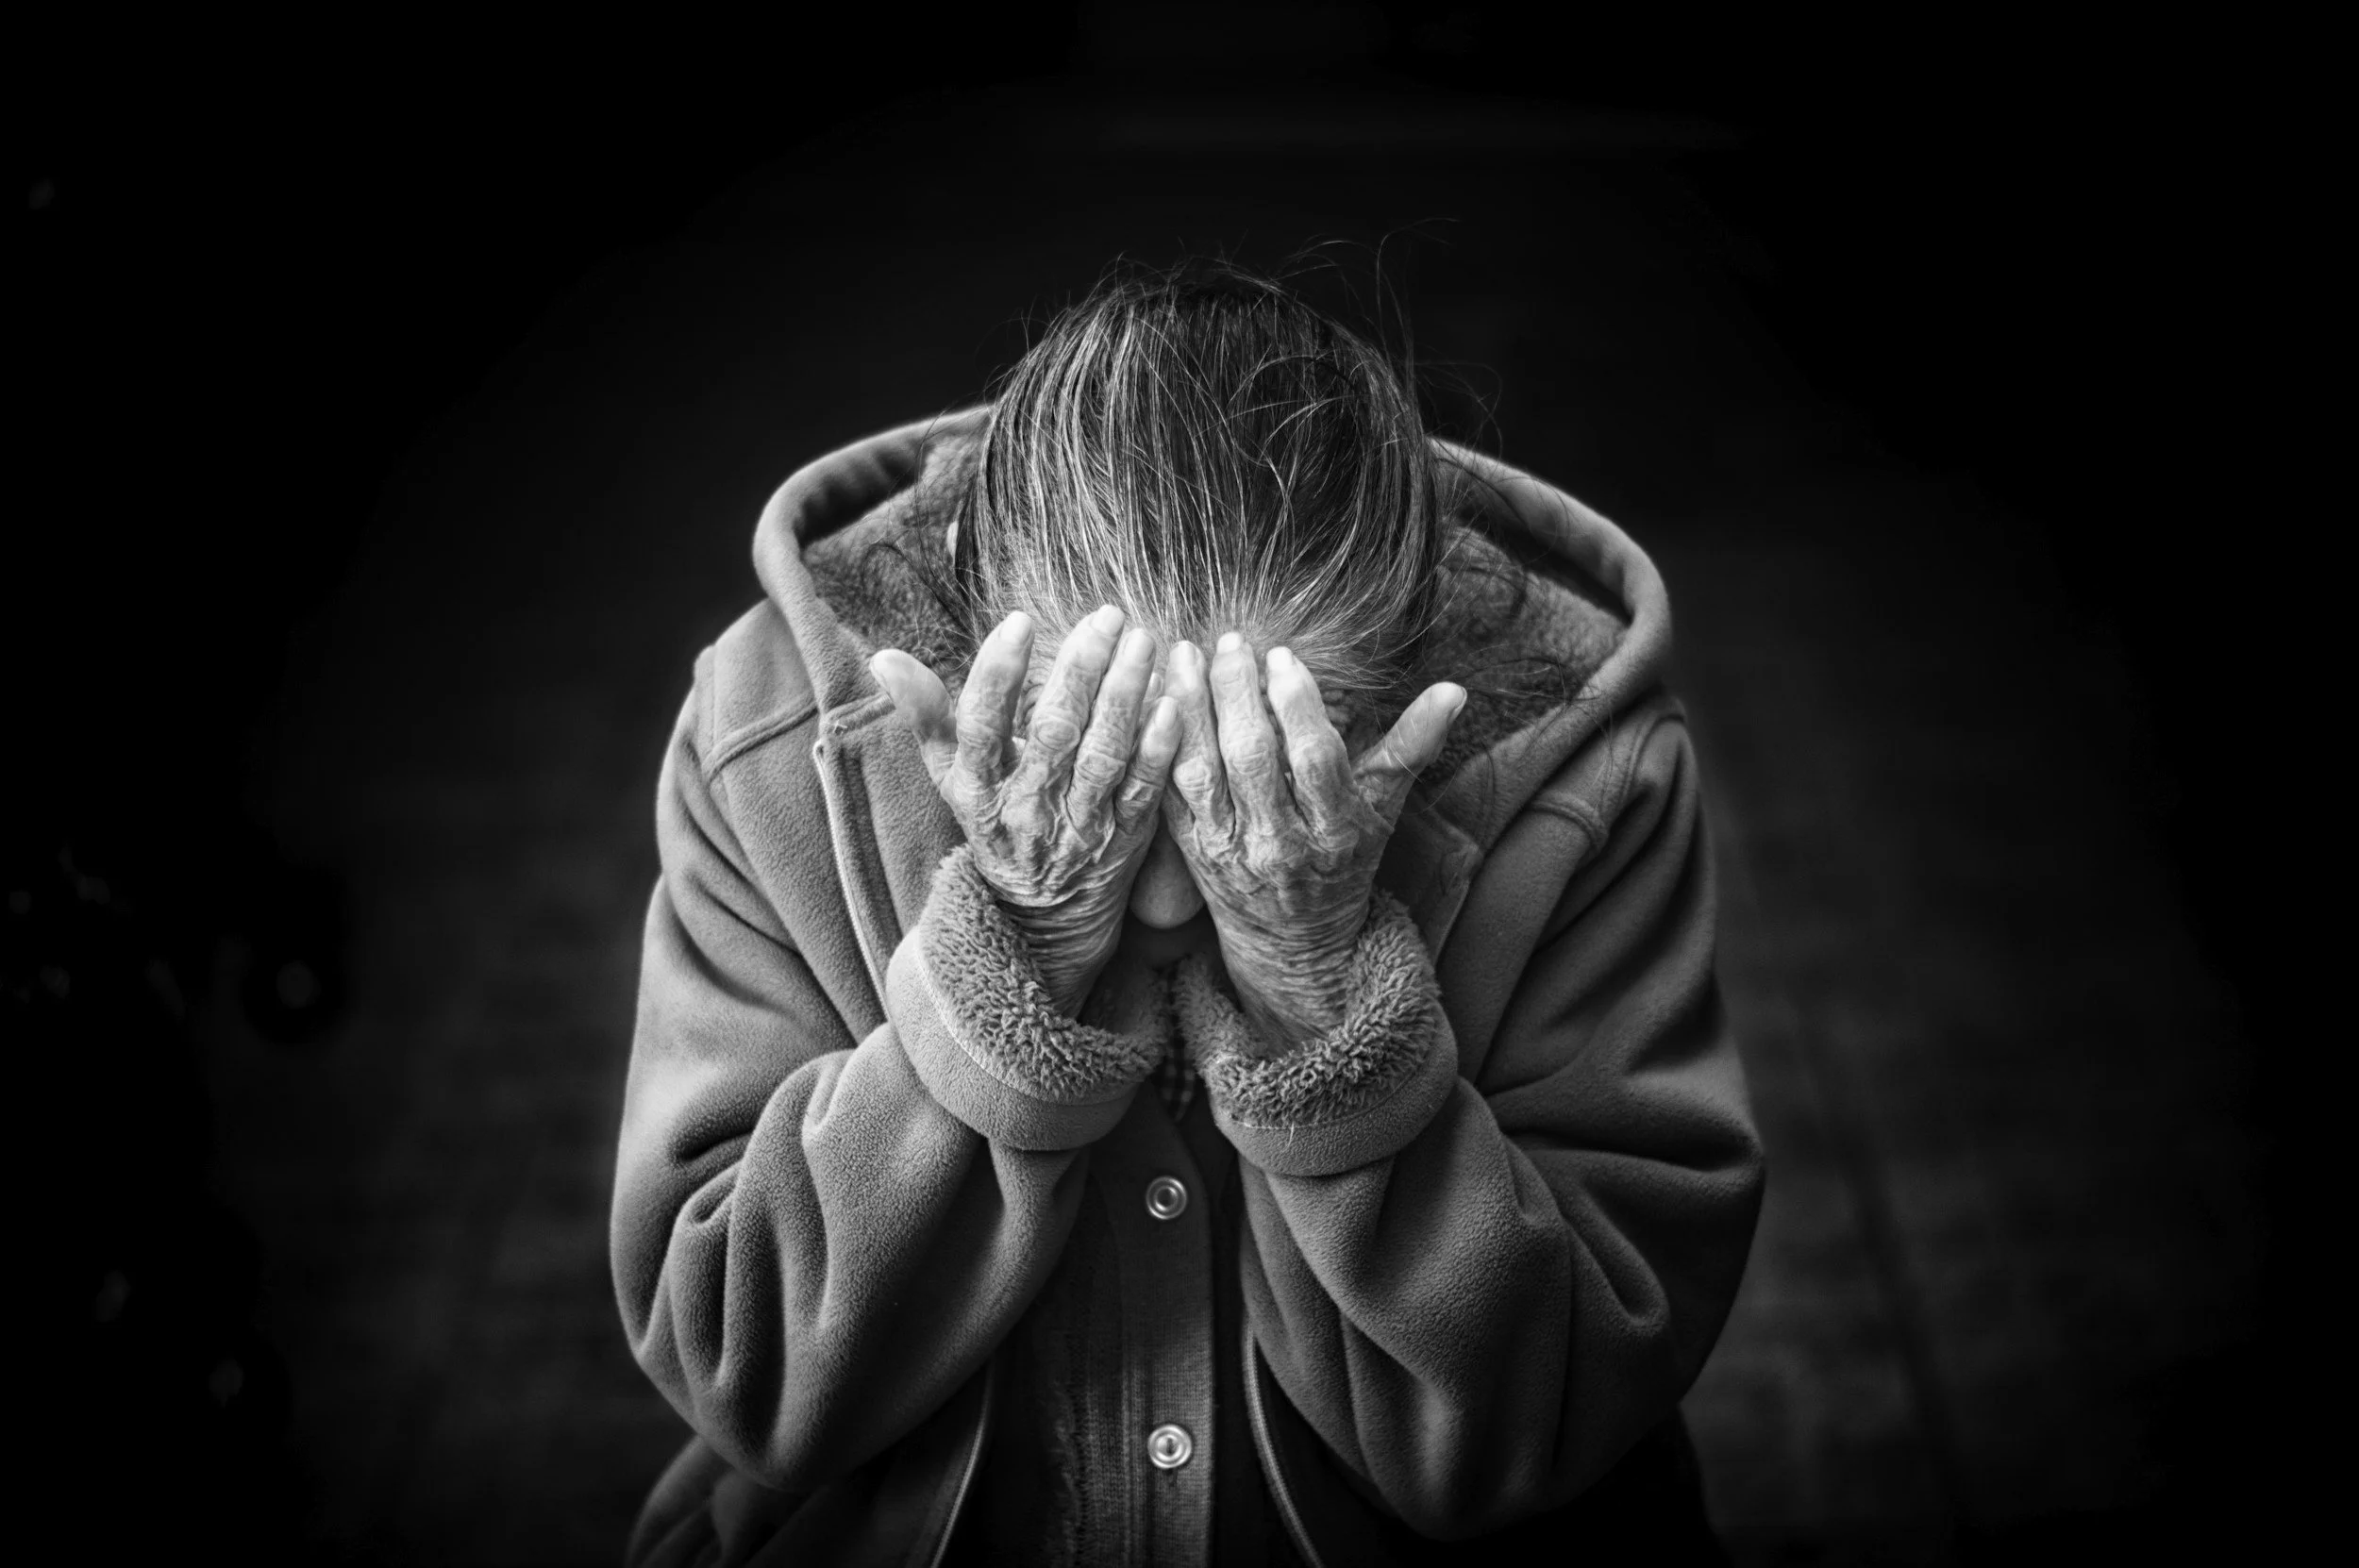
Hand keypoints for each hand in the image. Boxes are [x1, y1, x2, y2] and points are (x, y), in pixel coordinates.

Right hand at [871, 606, 1178, 1015]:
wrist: (1042, 917)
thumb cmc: (996, 824)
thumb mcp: (952, 778)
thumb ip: (925, 715)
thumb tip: (883, 658)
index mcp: (978, 788)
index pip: (980, 726)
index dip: (997, 675)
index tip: (1019, 622)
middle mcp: (1026, 807)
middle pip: (1052, 733)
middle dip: (1080, 670)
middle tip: (1105, 617)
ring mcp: (1078, 825)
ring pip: (1102, 755)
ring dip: (1125, 696)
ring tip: (1142, 641)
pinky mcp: (1123, 838)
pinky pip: (1143, 790)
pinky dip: (1158, 748)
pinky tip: (1173, 703)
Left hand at [1161, 633, 1463, 1045]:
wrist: (1294, 944)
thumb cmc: (1344, 863)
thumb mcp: (1383, 810)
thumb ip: (1413, 747)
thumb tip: (1456, 690)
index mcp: (1335, 831)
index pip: (1315, 759)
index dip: (1297, 705)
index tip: (1283, 655)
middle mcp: (1280, 844)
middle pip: (1252, 759)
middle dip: (1237, 694)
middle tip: (1231, 642)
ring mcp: (1230, 850)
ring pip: (1202, 771)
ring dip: (1190, 709)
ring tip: (1183, 654)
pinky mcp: (1191, 851)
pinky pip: (1169, 792)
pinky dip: (1160, 745)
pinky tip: (1154, 700)